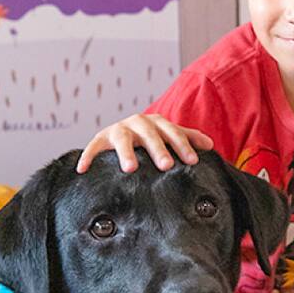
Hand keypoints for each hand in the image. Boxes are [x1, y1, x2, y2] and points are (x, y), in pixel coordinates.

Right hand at [76, 113, 213, 173]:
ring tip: (130, 169)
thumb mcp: (167, 136)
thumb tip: (210, 145)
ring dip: (126, 153)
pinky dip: (88, 156)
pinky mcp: (100, 138)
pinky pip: (93, 147)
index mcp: (157, 123)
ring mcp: (118, 130)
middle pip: (150, 135)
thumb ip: (187, 138)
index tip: (192, 161)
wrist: (120, 134)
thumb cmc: (149, 139)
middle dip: (158, 149)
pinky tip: (83, 169)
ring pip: (122, 139)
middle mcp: (138, 123)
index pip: (173, 132)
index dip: (183, 145)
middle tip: (166, 166)